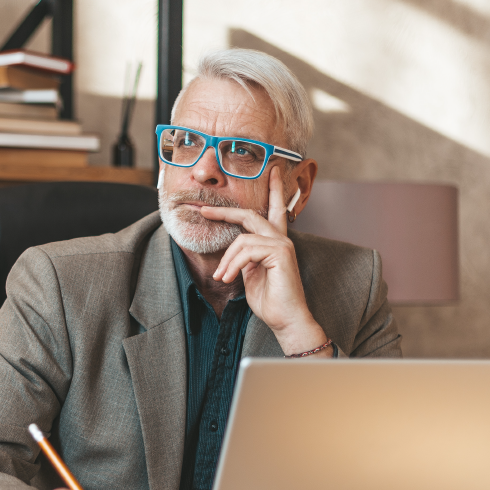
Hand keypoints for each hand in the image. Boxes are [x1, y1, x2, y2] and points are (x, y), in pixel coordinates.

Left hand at [199, 169, 329, 355]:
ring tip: (222, 278)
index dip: (272, 189)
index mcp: (275, 242)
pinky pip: (247, 250)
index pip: (274, 209)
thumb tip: (233, 250)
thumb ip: (245, 257)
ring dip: (227, 261)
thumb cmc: (269, 300)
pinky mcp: (281, 253)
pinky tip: (228, 278)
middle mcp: (281, 238)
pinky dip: (233, 265)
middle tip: (204, 210)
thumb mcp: (250, 274)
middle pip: (249, 215)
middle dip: (224, 212)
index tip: (271, 170)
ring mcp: (282, 244)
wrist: (285, 319)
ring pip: (242, 239)